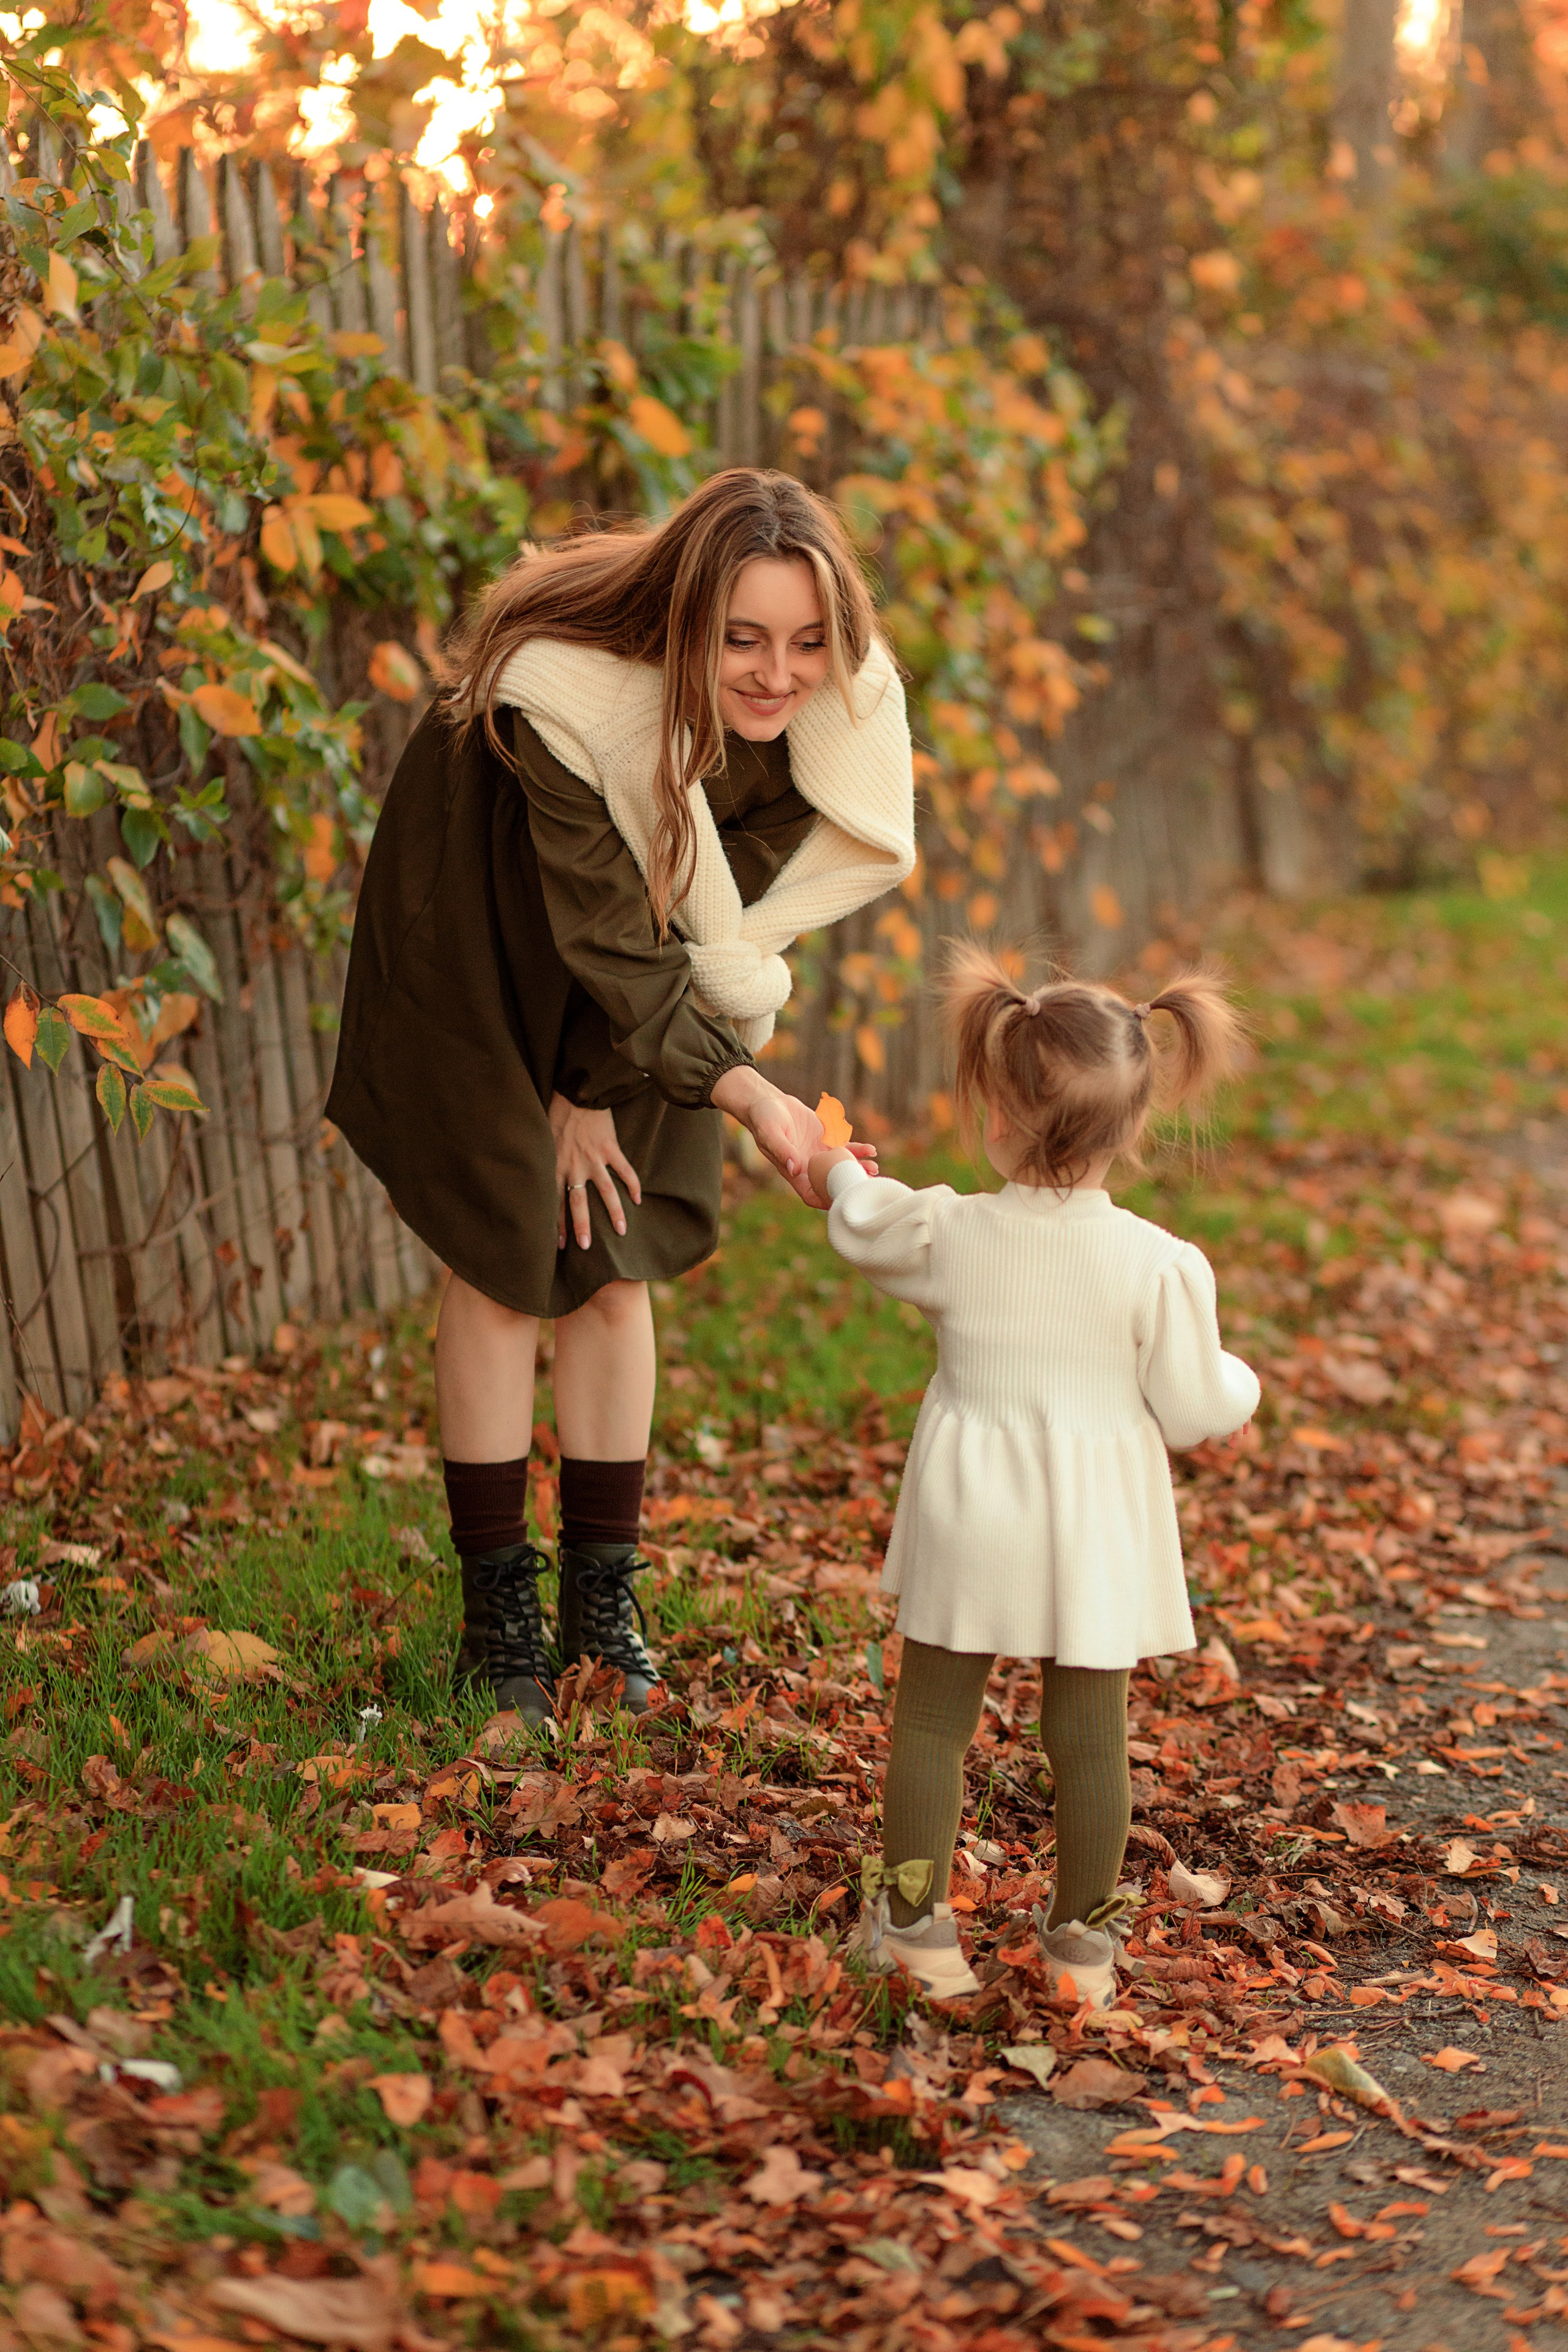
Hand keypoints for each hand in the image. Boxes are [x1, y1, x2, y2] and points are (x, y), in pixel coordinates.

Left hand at [550, 1093, 641, 1250]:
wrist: (577, 1092)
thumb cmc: (557, 1114)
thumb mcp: (544, 1140)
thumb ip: (546, 1162)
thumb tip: (540, 1180)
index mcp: (556, 1166)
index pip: (554, 1202)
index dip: (557, 1224)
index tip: (560, 1244)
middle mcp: (574, 1167)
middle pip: (578, 1203)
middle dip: (582, 1227)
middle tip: (585, 1247)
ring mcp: (594, 1159)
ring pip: (606, 1192)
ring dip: (614, 1213)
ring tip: (621, 1231)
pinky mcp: (610, 1149)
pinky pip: (624, 1171)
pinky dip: (633, 1185)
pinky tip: (638, 1199)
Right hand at [710, 1068, 877, 1208]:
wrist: (768, 1102)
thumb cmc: (764, 1119)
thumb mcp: (770, 1133)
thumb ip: (782, 1150)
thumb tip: (795, 1169)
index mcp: (793, 1170)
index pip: (810, 1194)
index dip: (825, 1201)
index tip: (842, 1202)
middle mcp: (808, 1166)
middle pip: (831, 1183)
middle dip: (849, 1185)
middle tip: (867, 1185)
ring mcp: (819, 1154)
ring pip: (842, 1166)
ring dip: (858, 1169)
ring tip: (874, 1168)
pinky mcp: (826, 1139)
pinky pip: (845, 1148)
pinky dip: (858, 1150)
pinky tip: (871, 1150)